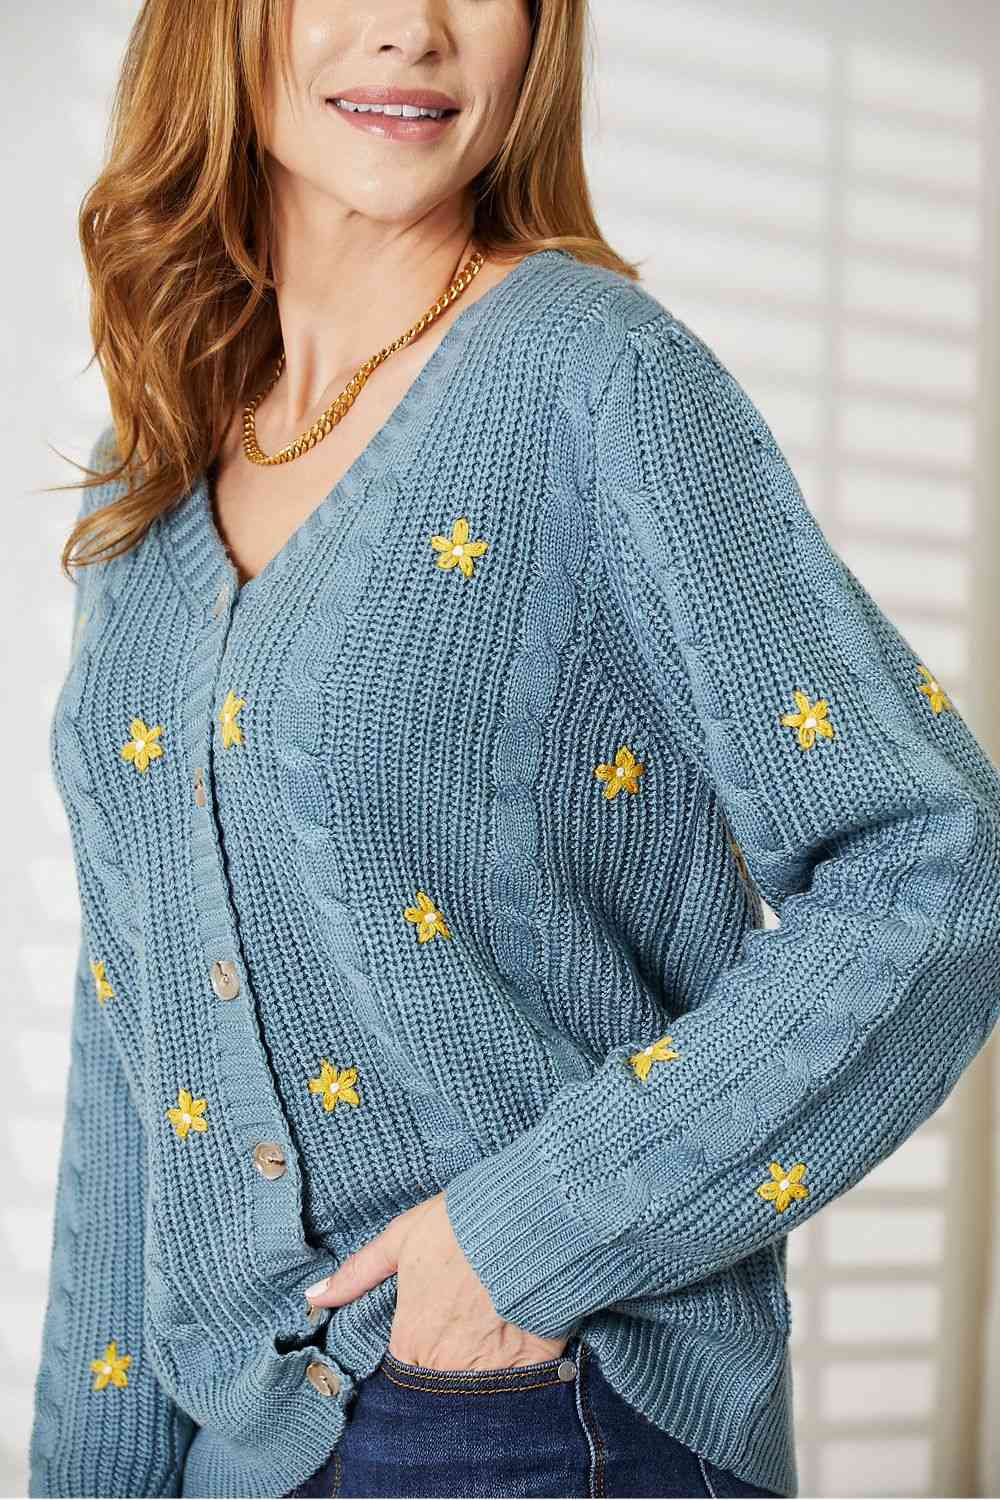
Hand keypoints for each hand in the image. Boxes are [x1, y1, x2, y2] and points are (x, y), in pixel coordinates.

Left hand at [304, 1191, 567, 1370]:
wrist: (527, 1220)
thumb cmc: (461, 1225)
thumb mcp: (402, 1238)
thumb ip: (358, 1273)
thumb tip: (315, 1296)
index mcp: (411, 1339)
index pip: (403, 1369)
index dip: (417, 1351)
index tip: (431, 1332)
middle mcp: (444, 1365)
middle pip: (439, 1384)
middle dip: (447, 1367)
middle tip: (463, 1336)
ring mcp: (487, 1372)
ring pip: (476, 1392)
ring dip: (479, 1374)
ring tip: (489, 1341)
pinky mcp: (529, 1370)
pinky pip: (518, 1390)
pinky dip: (517, 1377)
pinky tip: (519, 1350)